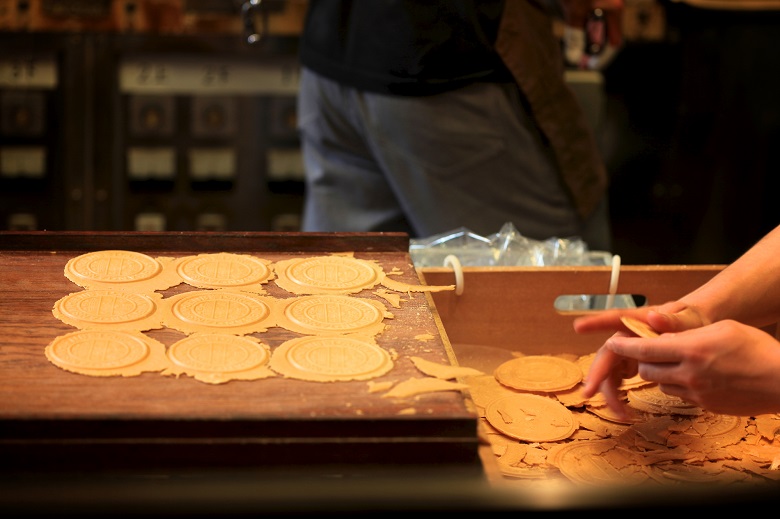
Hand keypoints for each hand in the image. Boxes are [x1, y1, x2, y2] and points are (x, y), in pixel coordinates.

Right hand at [575, 301, 710, 417]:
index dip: (596, 323)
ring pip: (610, 371)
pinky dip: (619, 394)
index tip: (578, 327)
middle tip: (588, 394)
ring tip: (619, 413)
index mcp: (638, 322)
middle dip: (596, 375)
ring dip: (609, 392)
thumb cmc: (691, 321)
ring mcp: (628, 352)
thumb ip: (674, 320)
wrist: (695, 332)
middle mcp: (627, 337)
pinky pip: (618, 379)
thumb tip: (654, 316)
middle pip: (607, 355)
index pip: (614, 319)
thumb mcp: (688, 319)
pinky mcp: (631, 364)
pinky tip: (624, 410)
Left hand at [603, 320, 779, 415]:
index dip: (624, 346)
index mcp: (692, 349)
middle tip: (649, 351)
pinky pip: (680, 395)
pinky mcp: (705, 406)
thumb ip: (686, 332)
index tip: (612, 342)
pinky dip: (679, 385)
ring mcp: (697, 393)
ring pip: (661, 384)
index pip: (644, 349)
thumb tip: (659, 333)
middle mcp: (690, 374)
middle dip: (642, 360)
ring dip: (660, 373)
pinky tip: (695, 376)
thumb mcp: (722, 328)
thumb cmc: (757, 348)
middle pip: (646, 370)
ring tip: (677, 363)